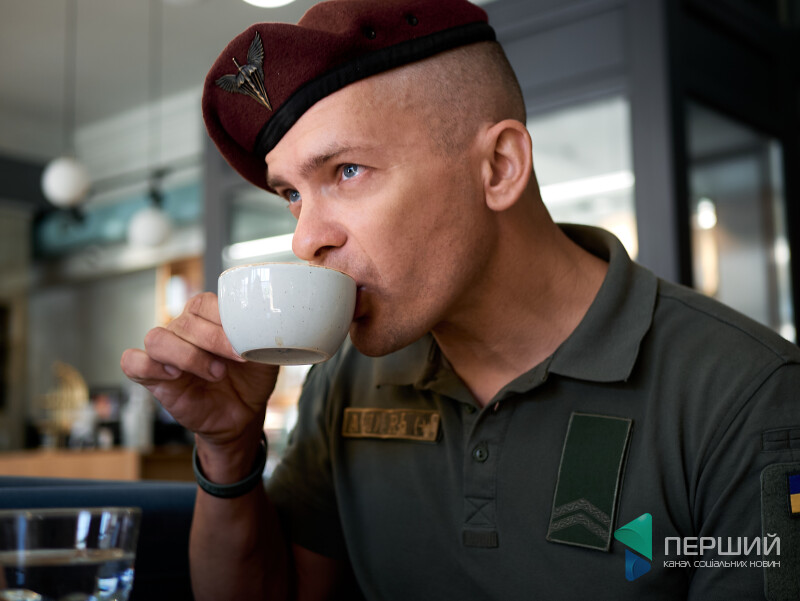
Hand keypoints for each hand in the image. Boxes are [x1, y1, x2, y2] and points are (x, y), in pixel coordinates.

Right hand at [120, 292, 278, 449]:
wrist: (243, 414)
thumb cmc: (251, 379)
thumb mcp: (264, 354)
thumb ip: (260, 334)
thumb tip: (263, 321)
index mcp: (207, 317)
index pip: (202, 303)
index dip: (222, 321)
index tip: (246, 344)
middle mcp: (182, 330)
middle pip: (183, 322)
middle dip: (213, 341)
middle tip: (237, 360)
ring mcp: (166, 353)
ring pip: (156, 338)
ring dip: (188, 356)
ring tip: (215, 373)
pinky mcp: (152, 378)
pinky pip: (132, 362)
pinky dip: (150, 366)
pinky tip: (176, 376)